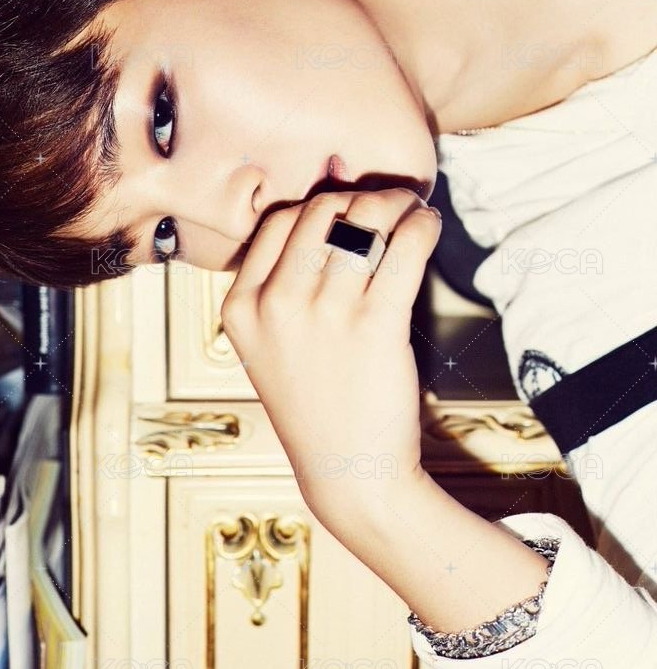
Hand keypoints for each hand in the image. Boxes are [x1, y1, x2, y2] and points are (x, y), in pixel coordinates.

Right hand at [220, 188, 441, 535]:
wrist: (348, 471)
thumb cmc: (316, 403)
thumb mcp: (269, 344)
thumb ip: (283, 284)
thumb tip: (332, 213)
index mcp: (240, 305)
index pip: (277, 221)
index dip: (319, 204)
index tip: (349, 208)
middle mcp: (275, 303)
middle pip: (319, 210)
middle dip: (360, 196)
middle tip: (389, 203)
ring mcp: (323, 314)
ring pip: (363, 220)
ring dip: (396, 203)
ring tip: (412, 210)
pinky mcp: (374, 326)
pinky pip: (404, 248)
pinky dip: (422, 226)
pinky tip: (428, 225)